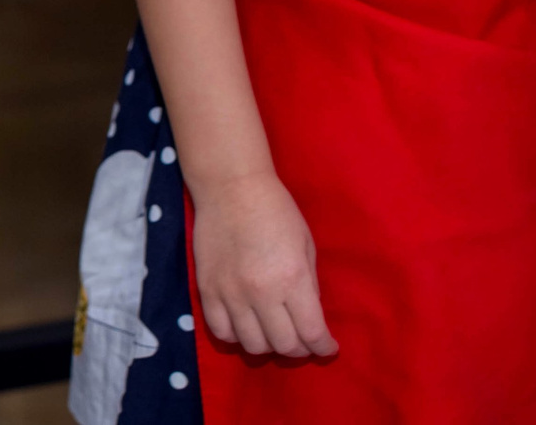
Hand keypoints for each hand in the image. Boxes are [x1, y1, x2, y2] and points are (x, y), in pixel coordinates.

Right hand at [188, 170, 338, 359]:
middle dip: (300, 349)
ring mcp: (231, 294)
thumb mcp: (306, 245)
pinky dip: (236, 337)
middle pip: (284, 345)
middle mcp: (262, 293)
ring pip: (252, 345)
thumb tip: (309, 316)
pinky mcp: (207, 290)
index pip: (311, 333)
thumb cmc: (276, 210)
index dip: (323, 347)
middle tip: (303, 341)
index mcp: (292, 279)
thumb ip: (309, 285)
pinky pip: (221, 332)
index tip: (327, 347)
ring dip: (269, 346)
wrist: (231, 187)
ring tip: (274, 334)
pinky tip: (245, 326)